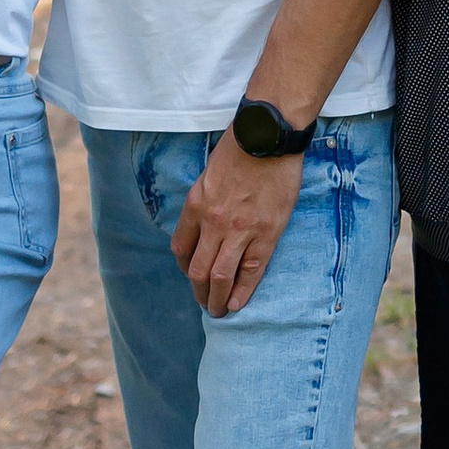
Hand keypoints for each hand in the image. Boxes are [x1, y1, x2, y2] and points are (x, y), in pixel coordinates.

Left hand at [172, 130, 301, 318]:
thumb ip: (205, 201)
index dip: (185, 267)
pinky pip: (252, 271)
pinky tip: (237, 304)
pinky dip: (242, 291)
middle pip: (197, 270)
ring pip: (221, 276)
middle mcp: (213, 223)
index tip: (192, 273)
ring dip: (216, 299)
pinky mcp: (266, 234)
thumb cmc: (239, 149)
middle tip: (204, 303)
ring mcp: (240, 231)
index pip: (181, 249)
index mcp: (195, 206)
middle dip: (198, 293)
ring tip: (218, 311)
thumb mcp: (209, 174)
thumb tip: (206, 224)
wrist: (268, 137)